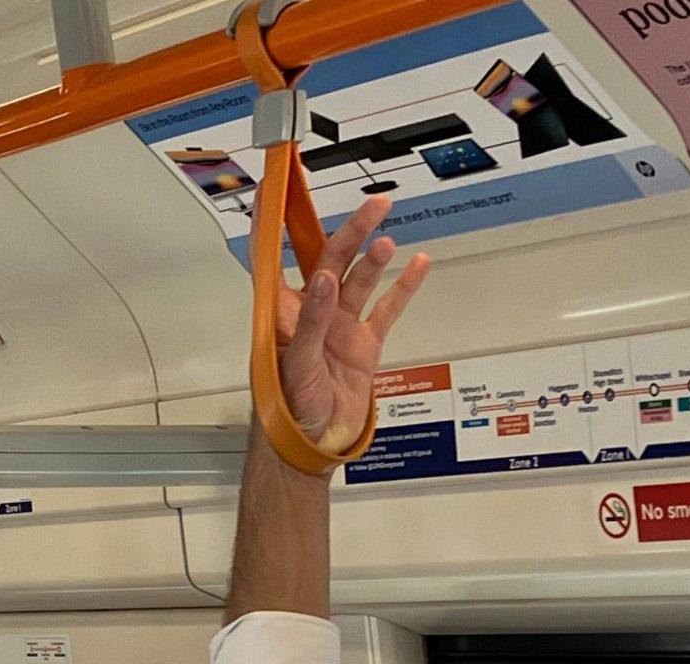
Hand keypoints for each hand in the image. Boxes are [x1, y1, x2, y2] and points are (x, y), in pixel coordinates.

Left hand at [275, 194, 430, 453]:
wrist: (313, 447)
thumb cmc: (288, 410)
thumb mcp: (296, 364)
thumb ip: (311, 321)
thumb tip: (324, 279)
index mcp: (283, 314)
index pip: (273, 258)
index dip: (274, 225)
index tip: (278, 190)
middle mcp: (312, 314)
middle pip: (330, 260)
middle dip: (351, 232)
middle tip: (374, 207)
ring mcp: (340, 327)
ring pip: (360, 280)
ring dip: (373, 258)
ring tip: (386, 239)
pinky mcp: (363, 346)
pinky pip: (386, 309)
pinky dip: (402, 287)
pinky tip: (417, 264)